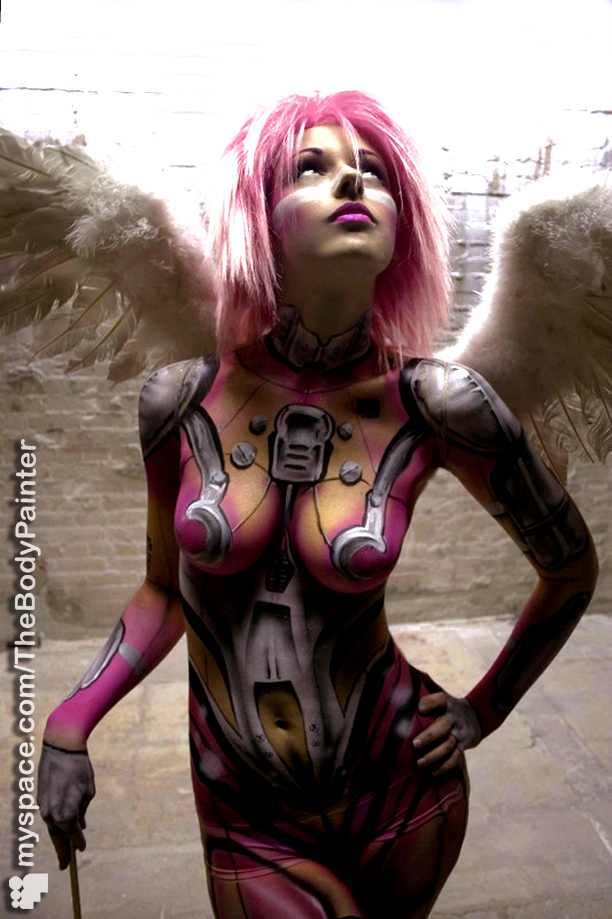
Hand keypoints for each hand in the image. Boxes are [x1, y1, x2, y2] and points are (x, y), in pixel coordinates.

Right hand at [37, 742, 95, 869]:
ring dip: (58, 836)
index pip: (73, 835)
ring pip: (52, 826)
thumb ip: (83, 810)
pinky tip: (60, 826)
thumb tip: (80, 823)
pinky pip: (49, 815)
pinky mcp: (40, 797)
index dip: (78, 843)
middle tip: (65, 866)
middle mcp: (51, 814)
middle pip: (57, 837)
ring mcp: (43, 806)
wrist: (61, 747)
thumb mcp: (88, 791)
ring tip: (64, 848)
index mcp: (65, 814)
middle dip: (62, 851)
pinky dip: (55, 822)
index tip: (82, 850)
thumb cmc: (79, 769)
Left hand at [413, 691, 481, 774]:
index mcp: (447, 702)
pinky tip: (433, 772)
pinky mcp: (464, 745)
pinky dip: (444, 765)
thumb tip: (410, 671)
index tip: (419, 708)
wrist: (478, 716)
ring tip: (419, 762)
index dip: (430, 703)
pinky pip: (455, 757)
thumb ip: (426, 684)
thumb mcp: (441, 693)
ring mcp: (460, 732)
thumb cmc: (449, 706)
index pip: (439, 699)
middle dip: (429, 735)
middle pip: (442, 726)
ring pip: (448, 745)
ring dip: (434, 755)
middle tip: (414, 743)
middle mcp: (454, 717)